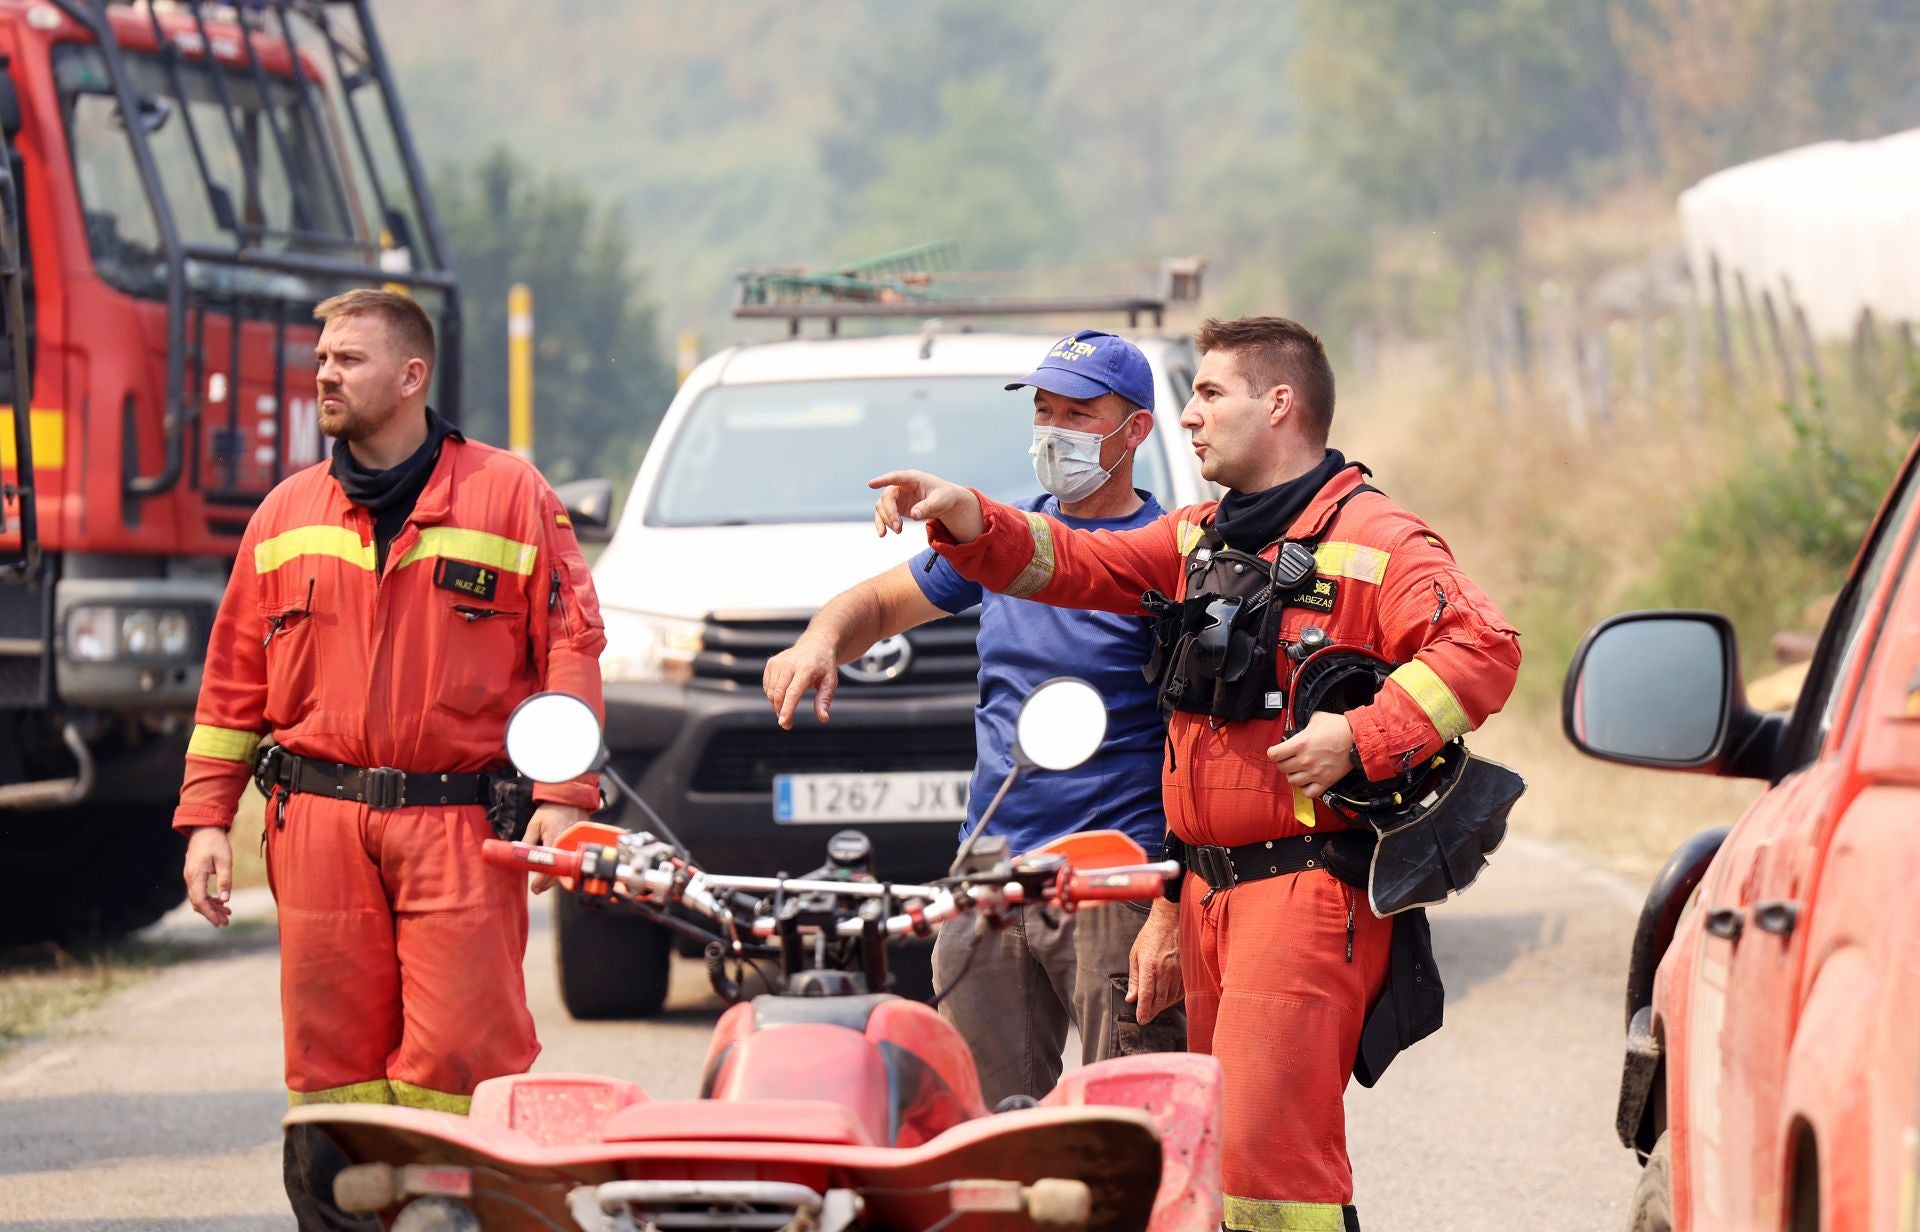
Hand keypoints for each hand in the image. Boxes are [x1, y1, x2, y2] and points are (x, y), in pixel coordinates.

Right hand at [182, 826, 233, 926]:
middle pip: (198, 902)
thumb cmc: (216, 842)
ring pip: (198, 897)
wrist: (205, 828)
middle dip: (211, 914)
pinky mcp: (194, 874)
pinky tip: (221, 902)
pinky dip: (209, 898)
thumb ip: (225, 880)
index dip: (209, 913)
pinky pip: (199, 891)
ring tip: (227, 913)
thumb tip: (225, 899)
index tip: (220, 922)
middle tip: (226, 922)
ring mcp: (190, 876)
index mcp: (195, 876)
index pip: (200, 901)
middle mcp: (190, 878)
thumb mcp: (225, 860)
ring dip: (211, 907)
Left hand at [523, 804, 587, 893]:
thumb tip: (520, 857)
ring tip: (546, 881)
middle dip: (548, 883)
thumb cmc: (552, 809)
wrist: (571, 797)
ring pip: (568, 869)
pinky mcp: (581, 844)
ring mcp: (577, 846)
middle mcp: (568, 847)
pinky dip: (566, 867)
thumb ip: (528, 842)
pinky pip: (573, 860)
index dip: (541, 882)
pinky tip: (559, 870)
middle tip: (538, 888)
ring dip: (557, 877)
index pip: (549, 869)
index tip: (535, 888)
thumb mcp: (535, 824)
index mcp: (555, 842)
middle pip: (560, 873)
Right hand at [764, 637, 838, 728]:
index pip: (792, 692)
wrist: (815, 645)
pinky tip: (783, 696)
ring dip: (777, 705)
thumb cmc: (824, 667)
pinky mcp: (771, 663)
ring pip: (771, 692)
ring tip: (787, 710)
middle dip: (781, 712)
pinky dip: (773, 696)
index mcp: (806, 668)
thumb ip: (825, 700)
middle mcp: (789, 663)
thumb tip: (824, 718)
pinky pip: (768, 686)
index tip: (783, 722)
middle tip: (787, 725)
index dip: (787, 709)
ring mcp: (778, 662)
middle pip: (779, 694)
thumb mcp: (830, 682)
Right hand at [868, 470, 983, 542]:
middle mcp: (901, 486)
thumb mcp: (940, 501)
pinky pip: (884, 515)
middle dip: (890, 513)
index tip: (871, 484)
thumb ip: (927, 507)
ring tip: (898, 531)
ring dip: (886, 520)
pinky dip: (882, 524)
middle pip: (887, 497)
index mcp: (912, 478)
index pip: (895, 477)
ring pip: (882, 507)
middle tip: (898, 528)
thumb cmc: (944, 496)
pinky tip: (883, 534)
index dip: (883, 480)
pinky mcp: (896, 507)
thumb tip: (914, 515)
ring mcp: (897, 496)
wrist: (946, 502)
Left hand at [1125, 898, 1182, 1023]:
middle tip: (1146, 1017)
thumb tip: (1131, 998)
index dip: (1143, 1010)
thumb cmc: (1150, 936)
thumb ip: (1134, 978)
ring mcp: (1177, 971)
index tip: (1141, 1020)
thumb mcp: (1135, 955)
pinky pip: (1180, 991)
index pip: (1146, 995)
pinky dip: (1173, 999)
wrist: (1170, 921)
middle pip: (1159, 1000)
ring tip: (1154, 1009)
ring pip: (1170, 997)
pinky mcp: (1186, 970)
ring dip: (1162, 1006)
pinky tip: (1167, 1000)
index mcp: (1149, 966)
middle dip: (1152, 1012)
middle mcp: (1164, 970)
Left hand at [1265, 711, 1354, 798]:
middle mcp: (1305, 760)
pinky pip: (1308, 793)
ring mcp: (1315, 773)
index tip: (1277, 751)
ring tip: (1298, 770)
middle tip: (1289, 759)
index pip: (1274, 754)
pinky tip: (1307, 781)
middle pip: (1282, 768)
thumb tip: (1296, 730)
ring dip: (1293, 775)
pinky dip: (1305, 789)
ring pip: (1292, 781)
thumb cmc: (1338, 727)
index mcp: (1300, 743)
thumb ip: (1303, 726)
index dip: (1274, 752)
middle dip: (1283, 763)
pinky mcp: (1325, 782)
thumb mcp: (1316, 718)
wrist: (1357, 738)